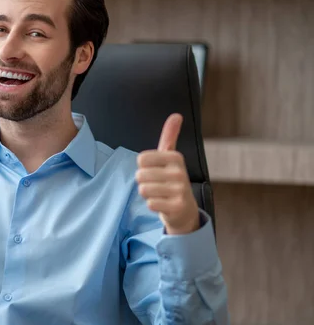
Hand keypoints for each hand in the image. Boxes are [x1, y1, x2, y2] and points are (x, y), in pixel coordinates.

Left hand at [135, 113, 199, 234]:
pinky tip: (163, 204)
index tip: (156, 170)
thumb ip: (170, 136)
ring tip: (159, 194)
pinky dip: (152, 205)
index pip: (141, 159)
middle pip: (140, 175)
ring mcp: (180, 190)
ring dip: (147, 194)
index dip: (143, 167)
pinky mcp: (177, 207)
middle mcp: (179, 172)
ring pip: (143, 189)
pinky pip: (150, 203)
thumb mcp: (171, 157)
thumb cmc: (172, 179)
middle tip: (158, 185)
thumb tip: (176, 115)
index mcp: (175, 157)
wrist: (185, 209)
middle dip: (144, 182)